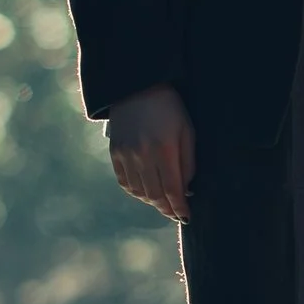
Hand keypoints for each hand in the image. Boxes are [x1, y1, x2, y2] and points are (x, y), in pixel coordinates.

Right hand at [107, 83, 194, 219]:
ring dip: (153, 202)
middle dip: (168, 209)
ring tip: (163, 202)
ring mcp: (126, 155)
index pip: (173, 190)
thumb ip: (188, 163)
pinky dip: (137, 192)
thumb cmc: (170, 108)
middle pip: (155, 195)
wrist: (137, 86)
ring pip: (140, 192)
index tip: (187, 217)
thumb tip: (187, 190)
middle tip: (176, 214)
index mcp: (164, 149)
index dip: (180, 207)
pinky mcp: (115, 153)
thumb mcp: (187, 131)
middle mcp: (143, 155)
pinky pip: (125, 183)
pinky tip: (146, 192)